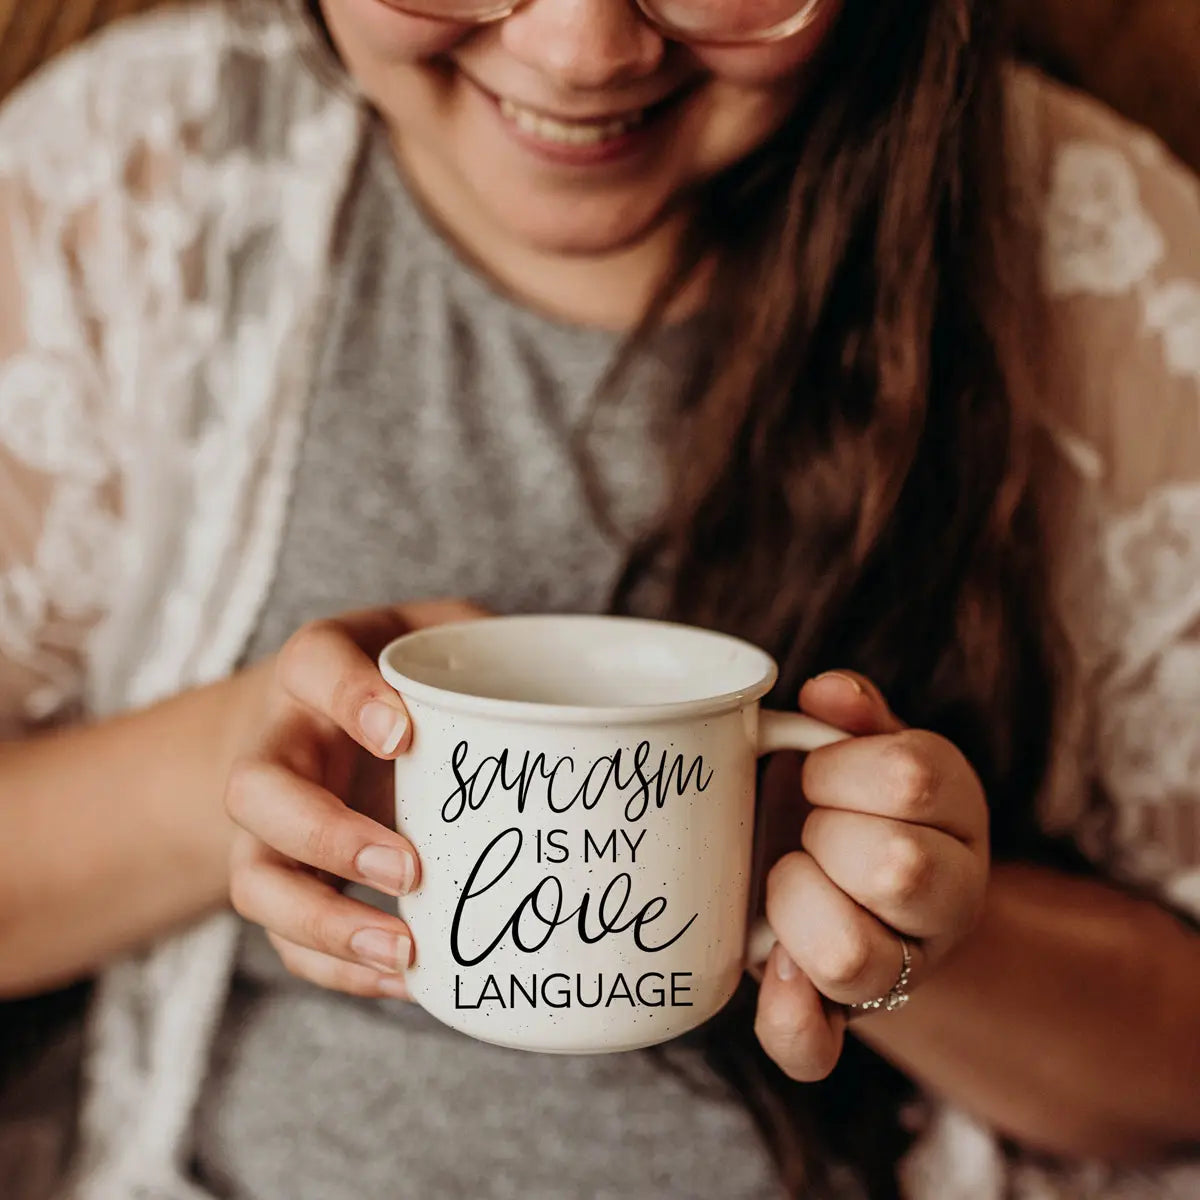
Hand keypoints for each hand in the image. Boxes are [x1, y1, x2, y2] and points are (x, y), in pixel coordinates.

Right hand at [224, 599, 489, 998]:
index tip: (403, 733)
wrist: (313, 715)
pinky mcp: (284, 878)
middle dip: (328, 837)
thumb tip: (584, 699)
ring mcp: (270, 822)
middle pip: (255, 792)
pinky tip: (407, 981)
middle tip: (409, 868)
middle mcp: (279, 744)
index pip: (315, 666)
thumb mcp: (440, 638)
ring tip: (404, 952)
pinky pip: (286, 938)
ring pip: (256, 881)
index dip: (350, 700)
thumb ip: (492, 650)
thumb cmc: (400, 676)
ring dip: (326, 924)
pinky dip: (341, 969)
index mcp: (318, 669)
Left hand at [755, 671, 988, 1079]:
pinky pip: (815, 1046)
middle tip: (808, 827)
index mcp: (954, 810)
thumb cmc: (845, 798)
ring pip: (853, 958)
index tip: (813, 769)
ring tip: (789, 877)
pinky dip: (788, 1017)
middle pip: (896, 868)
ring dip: (797, 908)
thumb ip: (852, 715)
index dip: (841, 770)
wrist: (854, 882)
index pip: (911, 780)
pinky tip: (775, 969)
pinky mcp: (844, 1019)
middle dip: (825, 836)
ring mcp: (904, 966)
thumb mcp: (862, 747)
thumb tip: (828, 691)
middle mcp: (948, 895)